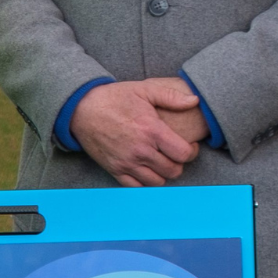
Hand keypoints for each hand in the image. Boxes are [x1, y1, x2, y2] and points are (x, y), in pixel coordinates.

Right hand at [69, 78, 202, 186]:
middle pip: (173, 170)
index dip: (192, 152)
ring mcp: (126, 162)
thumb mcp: (143, 90)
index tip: (190, 147)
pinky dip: (145, 181)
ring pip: (157, 182)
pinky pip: (137, 187)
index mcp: (151, 130)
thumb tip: (195, 100)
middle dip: (178, 163)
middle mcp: (140, 150)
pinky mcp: (114, 169)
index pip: (183, 154)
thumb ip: (171, 96)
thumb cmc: (114, 98)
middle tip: (175, 154)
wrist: (81, 109)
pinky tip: (146, 169)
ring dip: (163, 173)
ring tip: (161, 160)